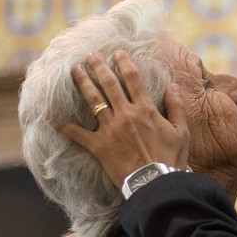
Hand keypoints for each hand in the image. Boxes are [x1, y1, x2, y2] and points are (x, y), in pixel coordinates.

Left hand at [57, 50, 189, 185]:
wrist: (155, 183)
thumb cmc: (170, 159)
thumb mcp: (181, 132)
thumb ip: (177, 107)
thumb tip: (173, 86)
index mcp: (145, 109)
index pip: (133, 79)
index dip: (125, 63)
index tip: (117, 53)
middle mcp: (126, 115)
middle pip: (109, 85)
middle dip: (99, 67)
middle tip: (90, 55)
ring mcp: (110, 130)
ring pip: (94, 101)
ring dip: (83, 84)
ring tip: (75, 70)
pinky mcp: (99, 146)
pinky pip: (79, 134)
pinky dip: (66, 127)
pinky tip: (54, 118)